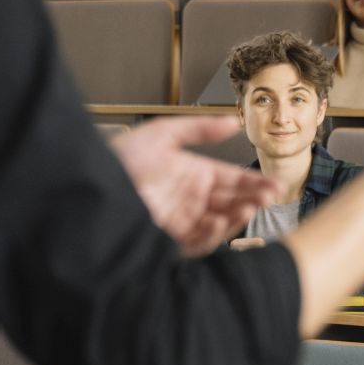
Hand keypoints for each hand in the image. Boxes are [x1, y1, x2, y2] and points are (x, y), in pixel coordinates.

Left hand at [110, 116, 280, 256]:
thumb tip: (234, 122)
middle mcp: (191, 199)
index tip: (274, 185)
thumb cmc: (120, 158)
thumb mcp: (162, 134)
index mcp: (194, 174)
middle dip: (253, 200)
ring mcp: (181, 221)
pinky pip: (198, 242)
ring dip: (237, 217)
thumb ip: (200, 129)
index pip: (232, 180)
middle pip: (231, 202)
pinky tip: (219, 221)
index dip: (254, 183)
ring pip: (220, 224)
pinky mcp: (168, 240)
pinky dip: (212, 235)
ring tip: (248, 207)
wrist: (89, 187)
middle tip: (269, 197)